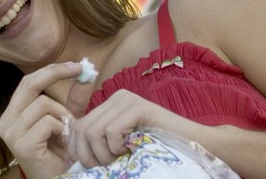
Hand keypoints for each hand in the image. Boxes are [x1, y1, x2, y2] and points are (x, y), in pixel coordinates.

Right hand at [0, 62, 82, 178]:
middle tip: (79, 69)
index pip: (28, 82)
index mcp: (13, 113)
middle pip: (30, 84)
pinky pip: (48, 122)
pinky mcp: (22, 145)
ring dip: (63, 116)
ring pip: (43, 104)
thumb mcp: (69, 119)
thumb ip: (75, 97)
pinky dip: (62, 130)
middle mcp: (6, 121)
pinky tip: (64, 143)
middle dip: (56, 73)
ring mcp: (11, 134)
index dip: (51, 70)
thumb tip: (88, 70)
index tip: (76, 65)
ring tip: (68, 132)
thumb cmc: (62, 153)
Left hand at [67, 90, 195, 167]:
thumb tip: (70, 157)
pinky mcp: (139, 107)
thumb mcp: (122, 147)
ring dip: (104, 155)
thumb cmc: (158, 150)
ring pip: (94, 131)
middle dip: (88, 156)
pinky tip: (130, 150)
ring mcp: (127, 100)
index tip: (85, 167)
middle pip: (82, 129)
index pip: (77, 127)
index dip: (75, 151)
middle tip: (104, 168)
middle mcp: (116, 98)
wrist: (195, 145)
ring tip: (119, 160)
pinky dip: (117, 148)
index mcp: (109, 106)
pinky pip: (112, 131)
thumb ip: (100, 145)